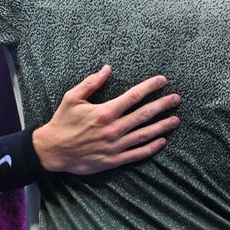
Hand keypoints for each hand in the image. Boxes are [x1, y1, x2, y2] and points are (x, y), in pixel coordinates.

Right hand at [33, 65, 179, 174]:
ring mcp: (115, 146)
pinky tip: (162, 141)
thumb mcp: (72, 98)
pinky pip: (137, 154)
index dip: (150, 87)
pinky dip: (151, 147)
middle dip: (163, 105)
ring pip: (144, 134)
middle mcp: (113, 129)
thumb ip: (91, 83)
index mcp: (105, 112)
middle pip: (144, 114)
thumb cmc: (61, 122)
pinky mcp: (113, 160)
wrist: (52, 150)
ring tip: (175, 120)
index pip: (133, 96)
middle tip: (176, 99)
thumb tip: (107, 69)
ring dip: (162, 126)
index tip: (162, 81)